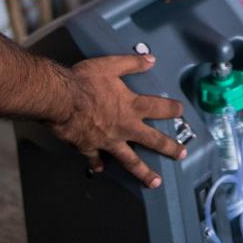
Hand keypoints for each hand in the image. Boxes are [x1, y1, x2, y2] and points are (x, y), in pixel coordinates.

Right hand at [53, 52, 185, 187]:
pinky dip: (98, 164)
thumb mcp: (110, 65)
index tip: (181, 112)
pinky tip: (101, 168)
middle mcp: (124, 127)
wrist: (61, 100)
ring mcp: (108, 141)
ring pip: (130, 161)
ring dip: (144, 172)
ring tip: (155, 182)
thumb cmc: (85, 82)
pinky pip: (96, 159)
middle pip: (152, 140)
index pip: (158, 108)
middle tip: (181, 154)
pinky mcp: (90, 148)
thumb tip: (150, 60)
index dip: (172, 109)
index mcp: (131, 106)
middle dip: (169, 148)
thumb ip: (131, 63)